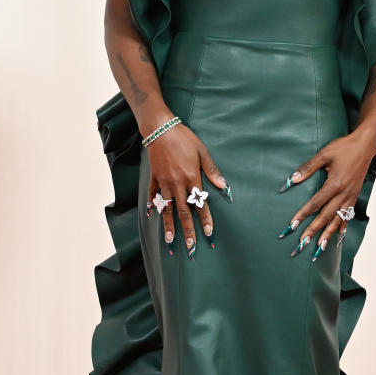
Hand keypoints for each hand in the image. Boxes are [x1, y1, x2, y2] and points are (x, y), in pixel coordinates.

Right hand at [145, 122, 230, 256]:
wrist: (160, 129)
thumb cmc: (183, 138)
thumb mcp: (202, 151)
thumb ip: (212, 171)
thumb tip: (223, 186)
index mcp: (191, 178)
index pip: (200, 204)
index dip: (205, 219)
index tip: (208, 233)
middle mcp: (177, 184)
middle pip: (183, 212)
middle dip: (187, 230)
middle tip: (191, 246)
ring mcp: (164, 182)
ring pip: (168, 208)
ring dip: (169, 225)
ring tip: (170, 240)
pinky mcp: (154, 178)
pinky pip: (154, 195)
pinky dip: (153, 206)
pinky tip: (152, 217)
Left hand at [276, 128, 375, 260]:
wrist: (365, 146)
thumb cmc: (344, 148)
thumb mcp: (324, 154)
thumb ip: (308, 168)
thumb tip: (292, 180)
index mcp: (334, 184)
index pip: (315, 203)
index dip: (303, 215)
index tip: (292, 225)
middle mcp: (343, 194)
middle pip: (325, 216)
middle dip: (313, 231)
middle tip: (302, 243)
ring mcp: (350, 197)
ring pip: (337, 220)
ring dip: (327, 235)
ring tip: (318, 249)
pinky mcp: (354, 197)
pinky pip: (347, 216)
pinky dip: (341, 228)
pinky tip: (337, 238)